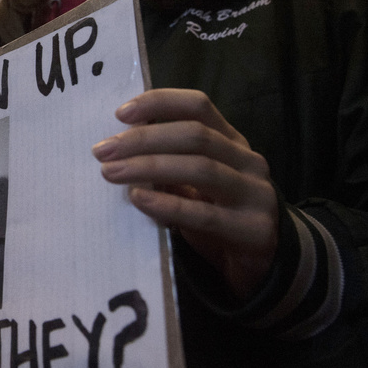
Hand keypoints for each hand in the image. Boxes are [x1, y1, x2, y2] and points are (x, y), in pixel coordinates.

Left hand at [93, 89, 278, 298]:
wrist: (264, 265)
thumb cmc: (219, 216)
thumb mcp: (193, 184)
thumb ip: (168, 162)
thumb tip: (118, 145)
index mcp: (231, 141)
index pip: (198, 106)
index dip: (159, 103)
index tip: (120, 113)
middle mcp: (247, 160)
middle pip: (195, 135)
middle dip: (144, 139)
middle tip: (103, 150)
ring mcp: (255, 194)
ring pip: (200, 168)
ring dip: (150, 166)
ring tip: (110, 172)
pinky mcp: (253, 230)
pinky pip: (205, 214)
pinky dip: (168, 205)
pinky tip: (139, 200)